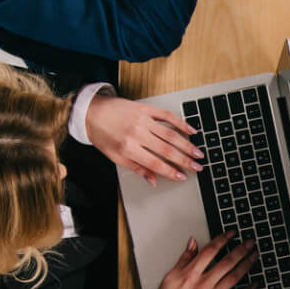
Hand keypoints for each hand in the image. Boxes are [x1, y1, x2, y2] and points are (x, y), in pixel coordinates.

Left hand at [84, 93, 203, 184]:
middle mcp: (137, 134)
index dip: (171, 171)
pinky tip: (191, 131)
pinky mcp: (145, 109)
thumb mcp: (115, 156)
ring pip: (170, 134)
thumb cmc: (101, 135)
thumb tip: (153, 180)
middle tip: (198, 167)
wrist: (91, 112)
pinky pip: (167, 116)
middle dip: (185, 160)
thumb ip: (136, 168)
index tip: (183, 176)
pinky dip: (181, 123)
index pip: (155, 163)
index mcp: (128, 148)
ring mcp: (142, 120)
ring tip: (198, 153)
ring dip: (187, 145)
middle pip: (167, 150)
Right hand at [155, 234, 255, 288]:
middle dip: (241, 250)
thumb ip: (185, 257)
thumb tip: (193, 242)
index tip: (232, 233)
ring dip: (246, 265)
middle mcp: (203, 284)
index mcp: (191, 273)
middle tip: (250, 243)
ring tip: (254, 257)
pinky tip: (255, 285)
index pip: (211, 250)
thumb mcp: (171, 274)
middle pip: (227, 262)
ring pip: (234, 278)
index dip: (223, 239)